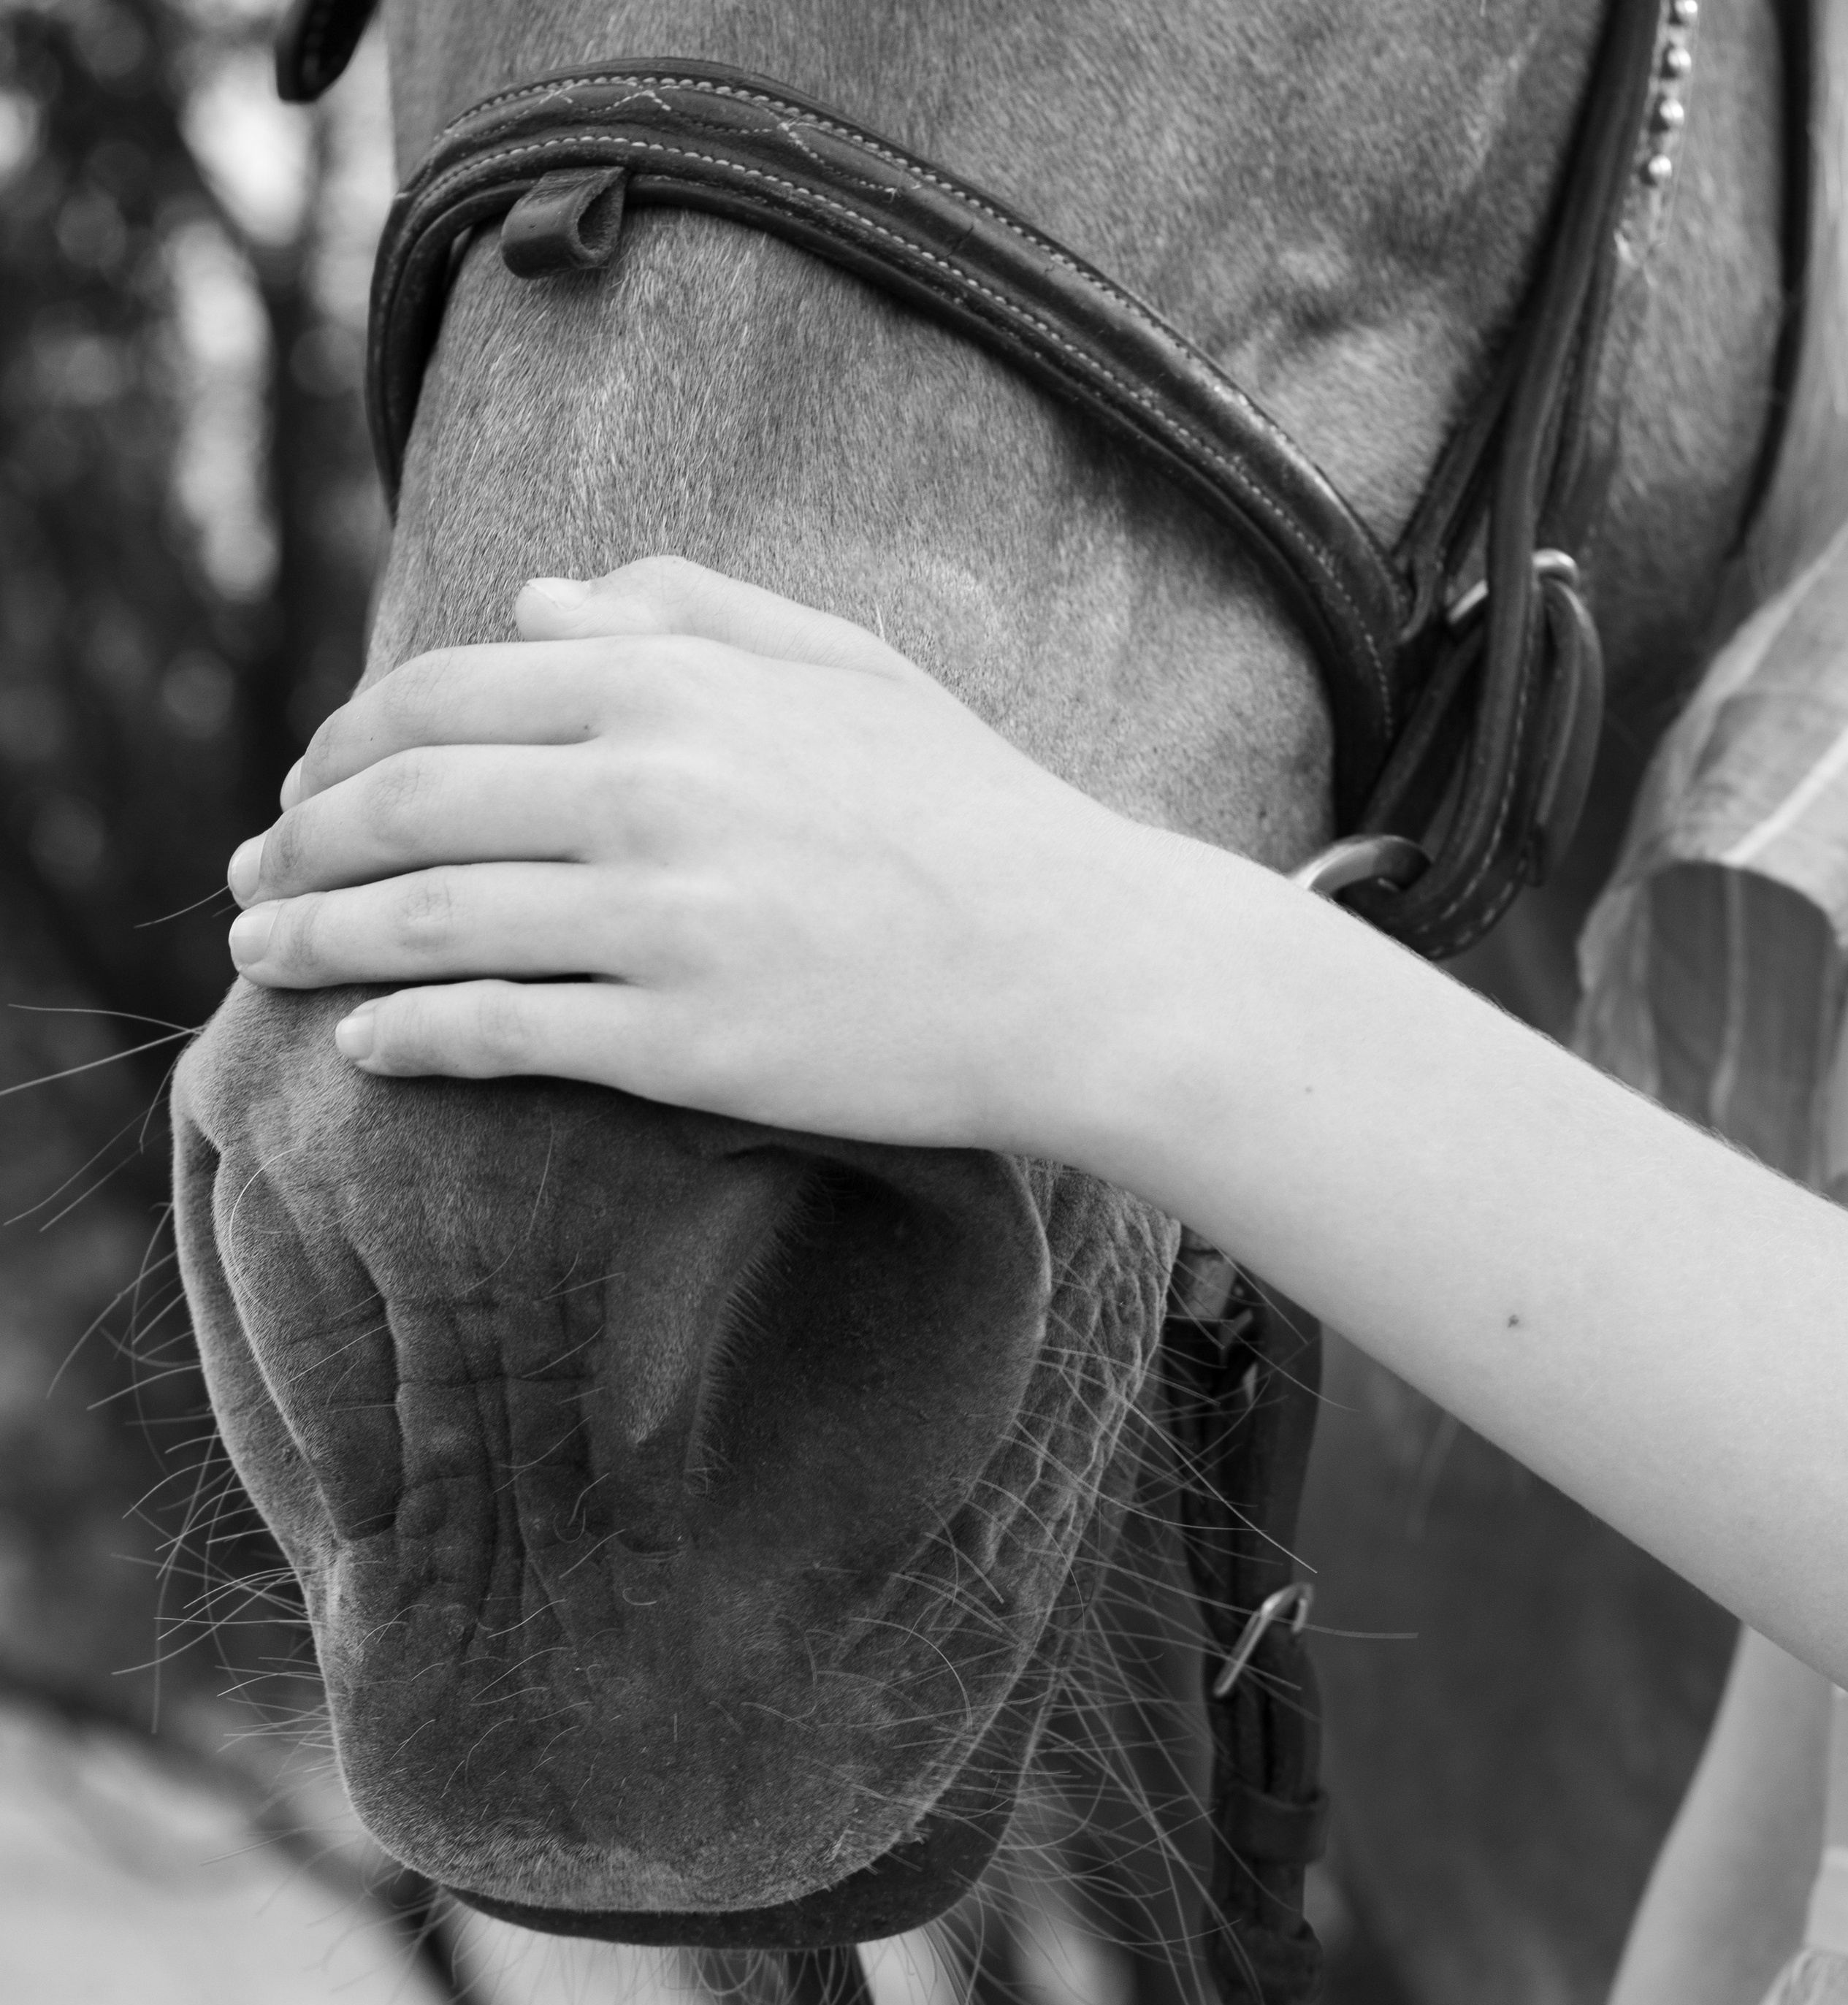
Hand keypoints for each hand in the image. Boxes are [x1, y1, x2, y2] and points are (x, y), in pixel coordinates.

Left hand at [224, 556, 1195, 1158]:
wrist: (1083, 966)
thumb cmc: (973, 812)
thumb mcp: (845, 667)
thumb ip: (686, 611)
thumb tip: (534, 603)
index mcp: (677, 683)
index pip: (440, 697)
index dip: (342, 749)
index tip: (305, 793)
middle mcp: (650, 788)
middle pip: (404, 807)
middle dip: (298, 847)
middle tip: (250, 883)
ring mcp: (663, 921)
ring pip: (427, 923)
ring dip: (316, 942)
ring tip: (263, 959)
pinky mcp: (684, 1044)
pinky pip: (501, 1034)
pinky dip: (409, 1036)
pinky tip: (364, 1045)